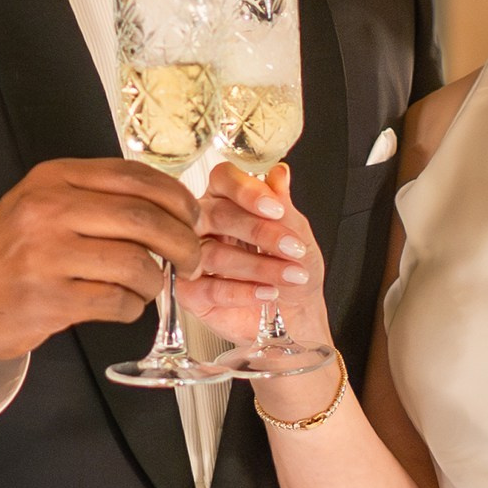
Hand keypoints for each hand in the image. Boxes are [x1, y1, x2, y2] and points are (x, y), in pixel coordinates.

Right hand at [0, 159, 200, 359]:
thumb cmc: (14, 251)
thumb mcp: (44, 203)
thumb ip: (99, 196)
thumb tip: (172, 207)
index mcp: (54, 179)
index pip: (133, 176)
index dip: (176, 197)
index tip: (192, 216)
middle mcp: (48, 211)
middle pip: (143, 218)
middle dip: (182, 241)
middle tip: (191, 258)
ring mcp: (46, 256)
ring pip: (135, 263)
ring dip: (156, 280)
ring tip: (150, 285)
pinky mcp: (49, 299)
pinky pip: (116, 301)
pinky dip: (133, 306)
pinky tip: (125, 304)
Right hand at [186, 161, 332, 354]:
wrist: (296, 314)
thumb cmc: (293, 267)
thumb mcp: (297, 233)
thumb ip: (284, 205)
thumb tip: (279, 173)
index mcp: (225, 199)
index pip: (223, 179)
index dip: (246, 191)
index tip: (275, 209)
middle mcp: (203, 224)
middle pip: (217, 215)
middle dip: (260, 232)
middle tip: (293, 248)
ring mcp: (192, 258)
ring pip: (213, 254)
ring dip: (258, 266)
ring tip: (290, 276)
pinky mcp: (189, 293)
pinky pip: (206, 289)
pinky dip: (240, 291)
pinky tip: (267, 292)